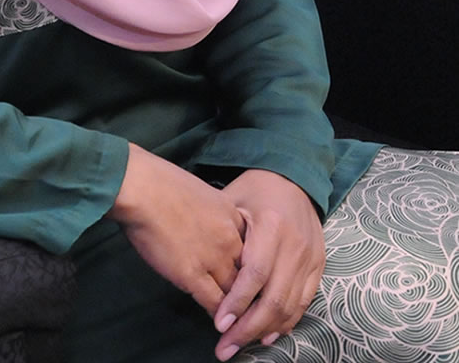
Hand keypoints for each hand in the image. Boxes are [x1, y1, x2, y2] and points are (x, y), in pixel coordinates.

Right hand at [109, 144, 245, 317]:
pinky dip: (219, 317)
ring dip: (237, 310)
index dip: (252, 268)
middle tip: (250, 308)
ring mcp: (213, 257)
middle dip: (251, 293)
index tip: (249, 280)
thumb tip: (205, 226)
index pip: (254, 250)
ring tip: (237, 323)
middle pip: (251, 275)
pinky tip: (219, 324)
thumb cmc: (159, 181)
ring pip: (236, 294)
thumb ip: (210, 212)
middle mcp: (229, 238)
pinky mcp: (192, 274)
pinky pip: (214, 303)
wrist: (141, 186)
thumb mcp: (199, 191)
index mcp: (231, 215)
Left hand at [212, 169, 324, 360]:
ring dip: (265, 330)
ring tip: (241, 344)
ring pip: (290, 306)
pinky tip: (267, 334)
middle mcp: (295, 245)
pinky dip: (286, 322)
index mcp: (272, 225)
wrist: (295, 178)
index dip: (238, 302)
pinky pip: (303, 303)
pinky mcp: (318, 266)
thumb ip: (224, 234)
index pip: (255, 273)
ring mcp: (310, 258)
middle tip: (226, 346)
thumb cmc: (256, 189)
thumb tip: (205, 272)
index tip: (220, 323)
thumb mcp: (234, 199)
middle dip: (248, 327)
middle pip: (274, 298)